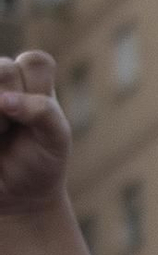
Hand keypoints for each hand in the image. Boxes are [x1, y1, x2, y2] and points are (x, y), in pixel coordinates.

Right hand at [0, 53, 71, 215]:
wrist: (19, 192)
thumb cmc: (41, 159)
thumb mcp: (56, 138)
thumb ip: (43, 112)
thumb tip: (4, 101)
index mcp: (30, 78)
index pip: (34, 61)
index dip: (36, 88)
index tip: (38, 117)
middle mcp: (1, 78)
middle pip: (4, 69)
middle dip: (13, 107)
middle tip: (14, 129)